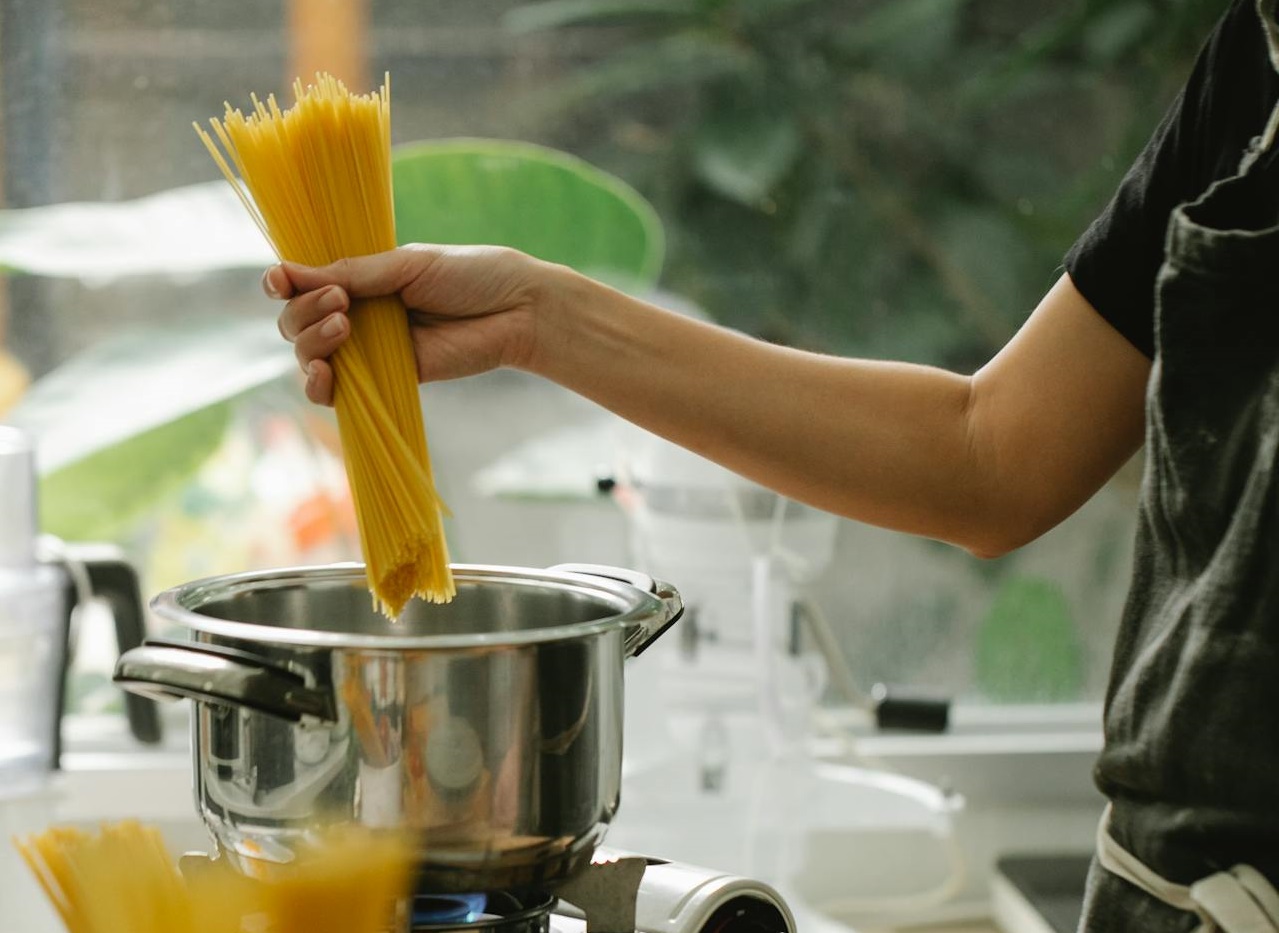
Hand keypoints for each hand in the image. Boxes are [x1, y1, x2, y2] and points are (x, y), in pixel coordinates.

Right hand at [268, 244, 545, 404]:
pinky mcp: (387, 381)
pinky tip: (325, 372)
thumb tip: (286, 273)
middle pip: (295, 322)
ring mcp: (369, 349)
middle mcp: (358, 313)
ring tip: (344, 325)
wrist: (517, 310)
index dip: (282, 283)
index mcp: (360, 278)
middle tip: (342, 301)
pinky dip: (319, 385)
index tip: (279, 281)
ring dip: (310, 342)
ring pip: (308, 355)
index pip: (302, 284)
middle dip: (304, 312)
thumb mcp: (407, 265)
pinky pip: (337, 392)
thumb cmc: (471, 276)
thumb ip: (352, 272)